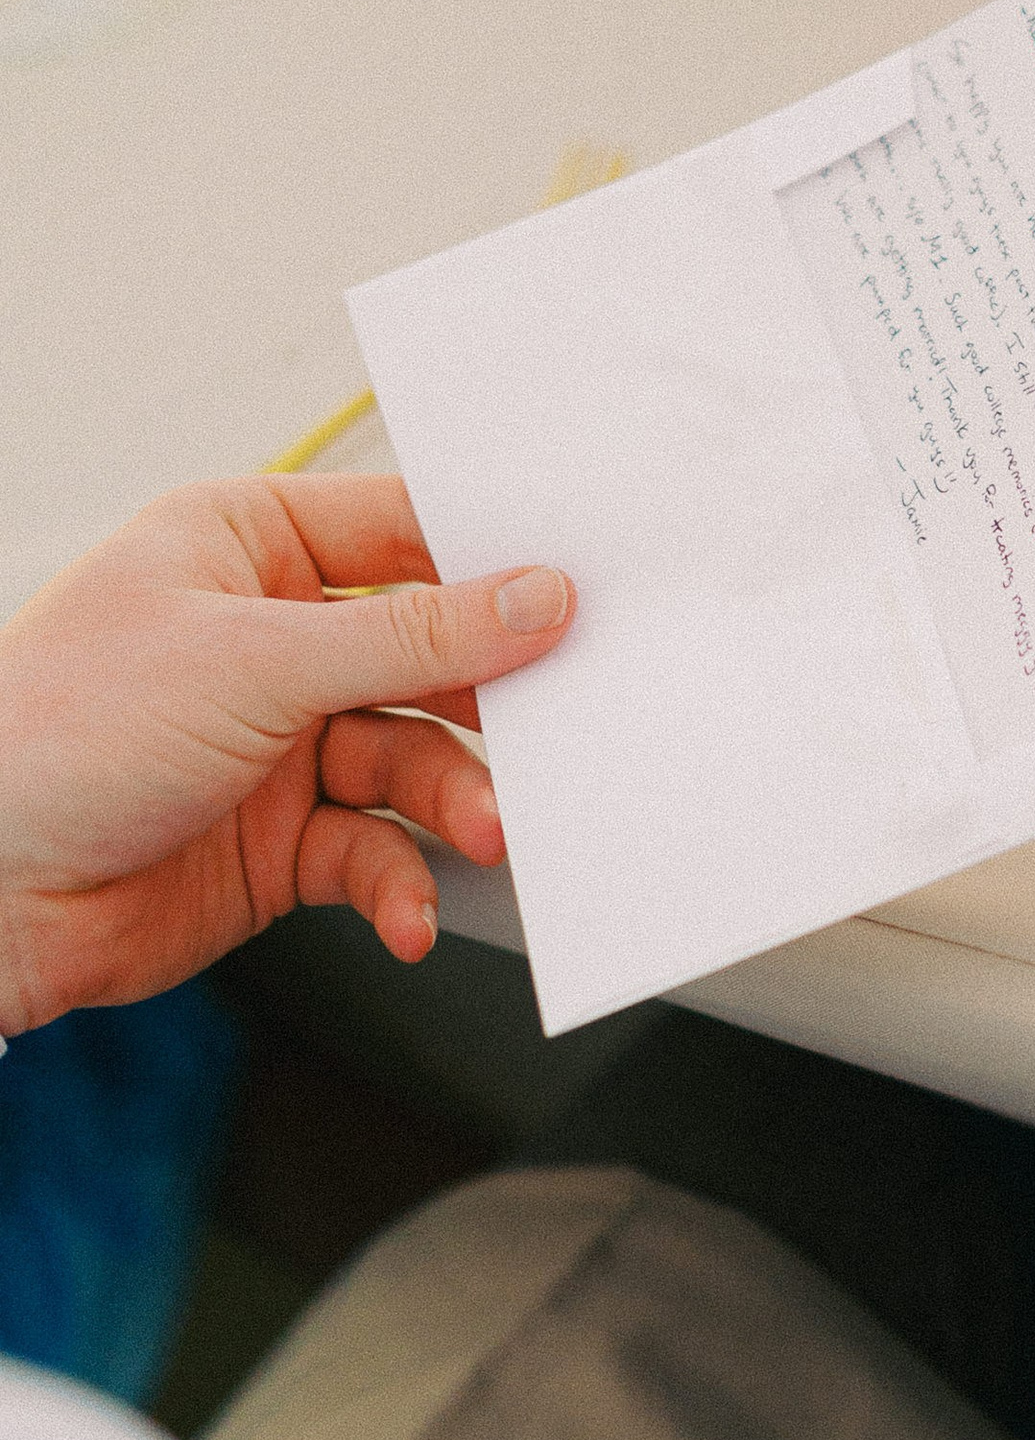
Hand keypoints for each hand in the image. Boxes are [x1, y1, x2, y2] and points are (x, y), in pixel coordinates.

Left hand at [0, 477, 573, 1041]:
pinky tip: (405, 909)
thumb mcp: (250, 663)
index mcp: (244, 546)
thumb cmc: (53, 737)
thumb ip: (410, 636)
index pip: (401, 531)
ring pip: (412, 758)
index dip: (491, 563)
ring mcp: (277, 742)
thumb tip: (534, 597)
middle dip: (487, 703)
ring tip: (483, 833)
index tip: (577, 595)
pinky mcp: (281, 839)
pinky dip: (399, 880)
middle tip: (553, 733)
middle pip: (425, 652)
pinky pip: (374, 848)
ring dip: (452, 802)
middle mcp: (267, 638)